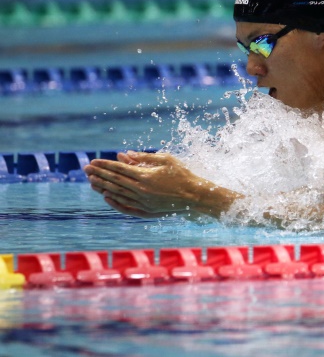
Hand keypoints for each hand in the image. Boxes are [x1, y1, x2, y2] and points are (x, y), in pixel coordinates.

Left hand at [84, 151, 217, 217]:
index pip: (119, 169)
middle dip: (99, 174)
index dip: (105, 165)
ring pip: (117, 194)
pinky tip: (106, 196)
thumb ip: (144, 157)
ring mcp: (143, 202)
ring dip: (103, 187)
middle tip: (86, 169)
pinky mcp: (147, 211)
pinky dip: (114, 202)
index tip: (93, 161)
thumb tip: (124, 154)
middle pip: (115, 181)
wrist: (195, 196)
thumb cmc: (183, 174)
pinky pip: (126, 206)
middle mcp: (142, 190)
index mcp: (146, 176)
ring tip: (91, 181)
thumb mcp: (166, 159)